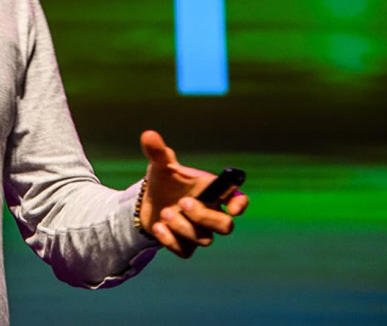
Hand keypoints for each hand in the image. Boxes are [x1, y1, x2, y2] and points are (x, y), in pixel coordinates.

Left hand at [138, 130, 247, 257]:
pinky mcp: (186, 245)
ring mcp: (200, 232)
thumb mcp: (160, 165)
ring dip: (183, 226)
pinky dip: (171, 241)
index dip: (239, 203)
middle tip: (183, 203)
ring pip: (205, 240)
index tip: (232, 206)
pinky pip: (186, 251)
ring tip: (165, 212)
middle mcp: (211, 213)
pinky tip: (158, 227)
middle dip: (205, 217)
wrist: (147, 203)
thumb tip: (148, 135)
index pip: (237, 198)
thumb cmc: (164, 181)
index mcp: (212, 191)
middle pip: (226, 226)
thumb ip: (158, 152)